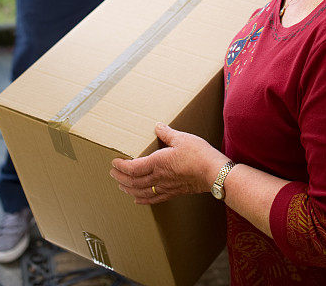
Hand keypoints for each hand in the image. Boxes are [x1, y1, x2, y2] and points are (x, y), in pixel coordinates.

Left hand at [110, 123, 227, 203]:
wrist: (213, 173)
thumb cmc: (198, 154)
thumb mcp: (182, 138)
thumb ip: (167, 133)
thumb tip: (158, 126)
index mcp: (157, 163)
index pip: (132, 168)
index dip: (121, 167)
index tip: (114, 163)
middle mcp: (158, 177)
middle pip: (133, 182)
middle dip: (120, 178)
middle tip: (112, 174)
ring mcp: (165, 187)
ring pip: (140, 192)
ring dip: (128, 189)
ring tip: (121, 186)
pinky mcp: (173, 192)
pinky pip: (153, 198)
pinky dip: (142, 199)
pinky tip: (137, 199)